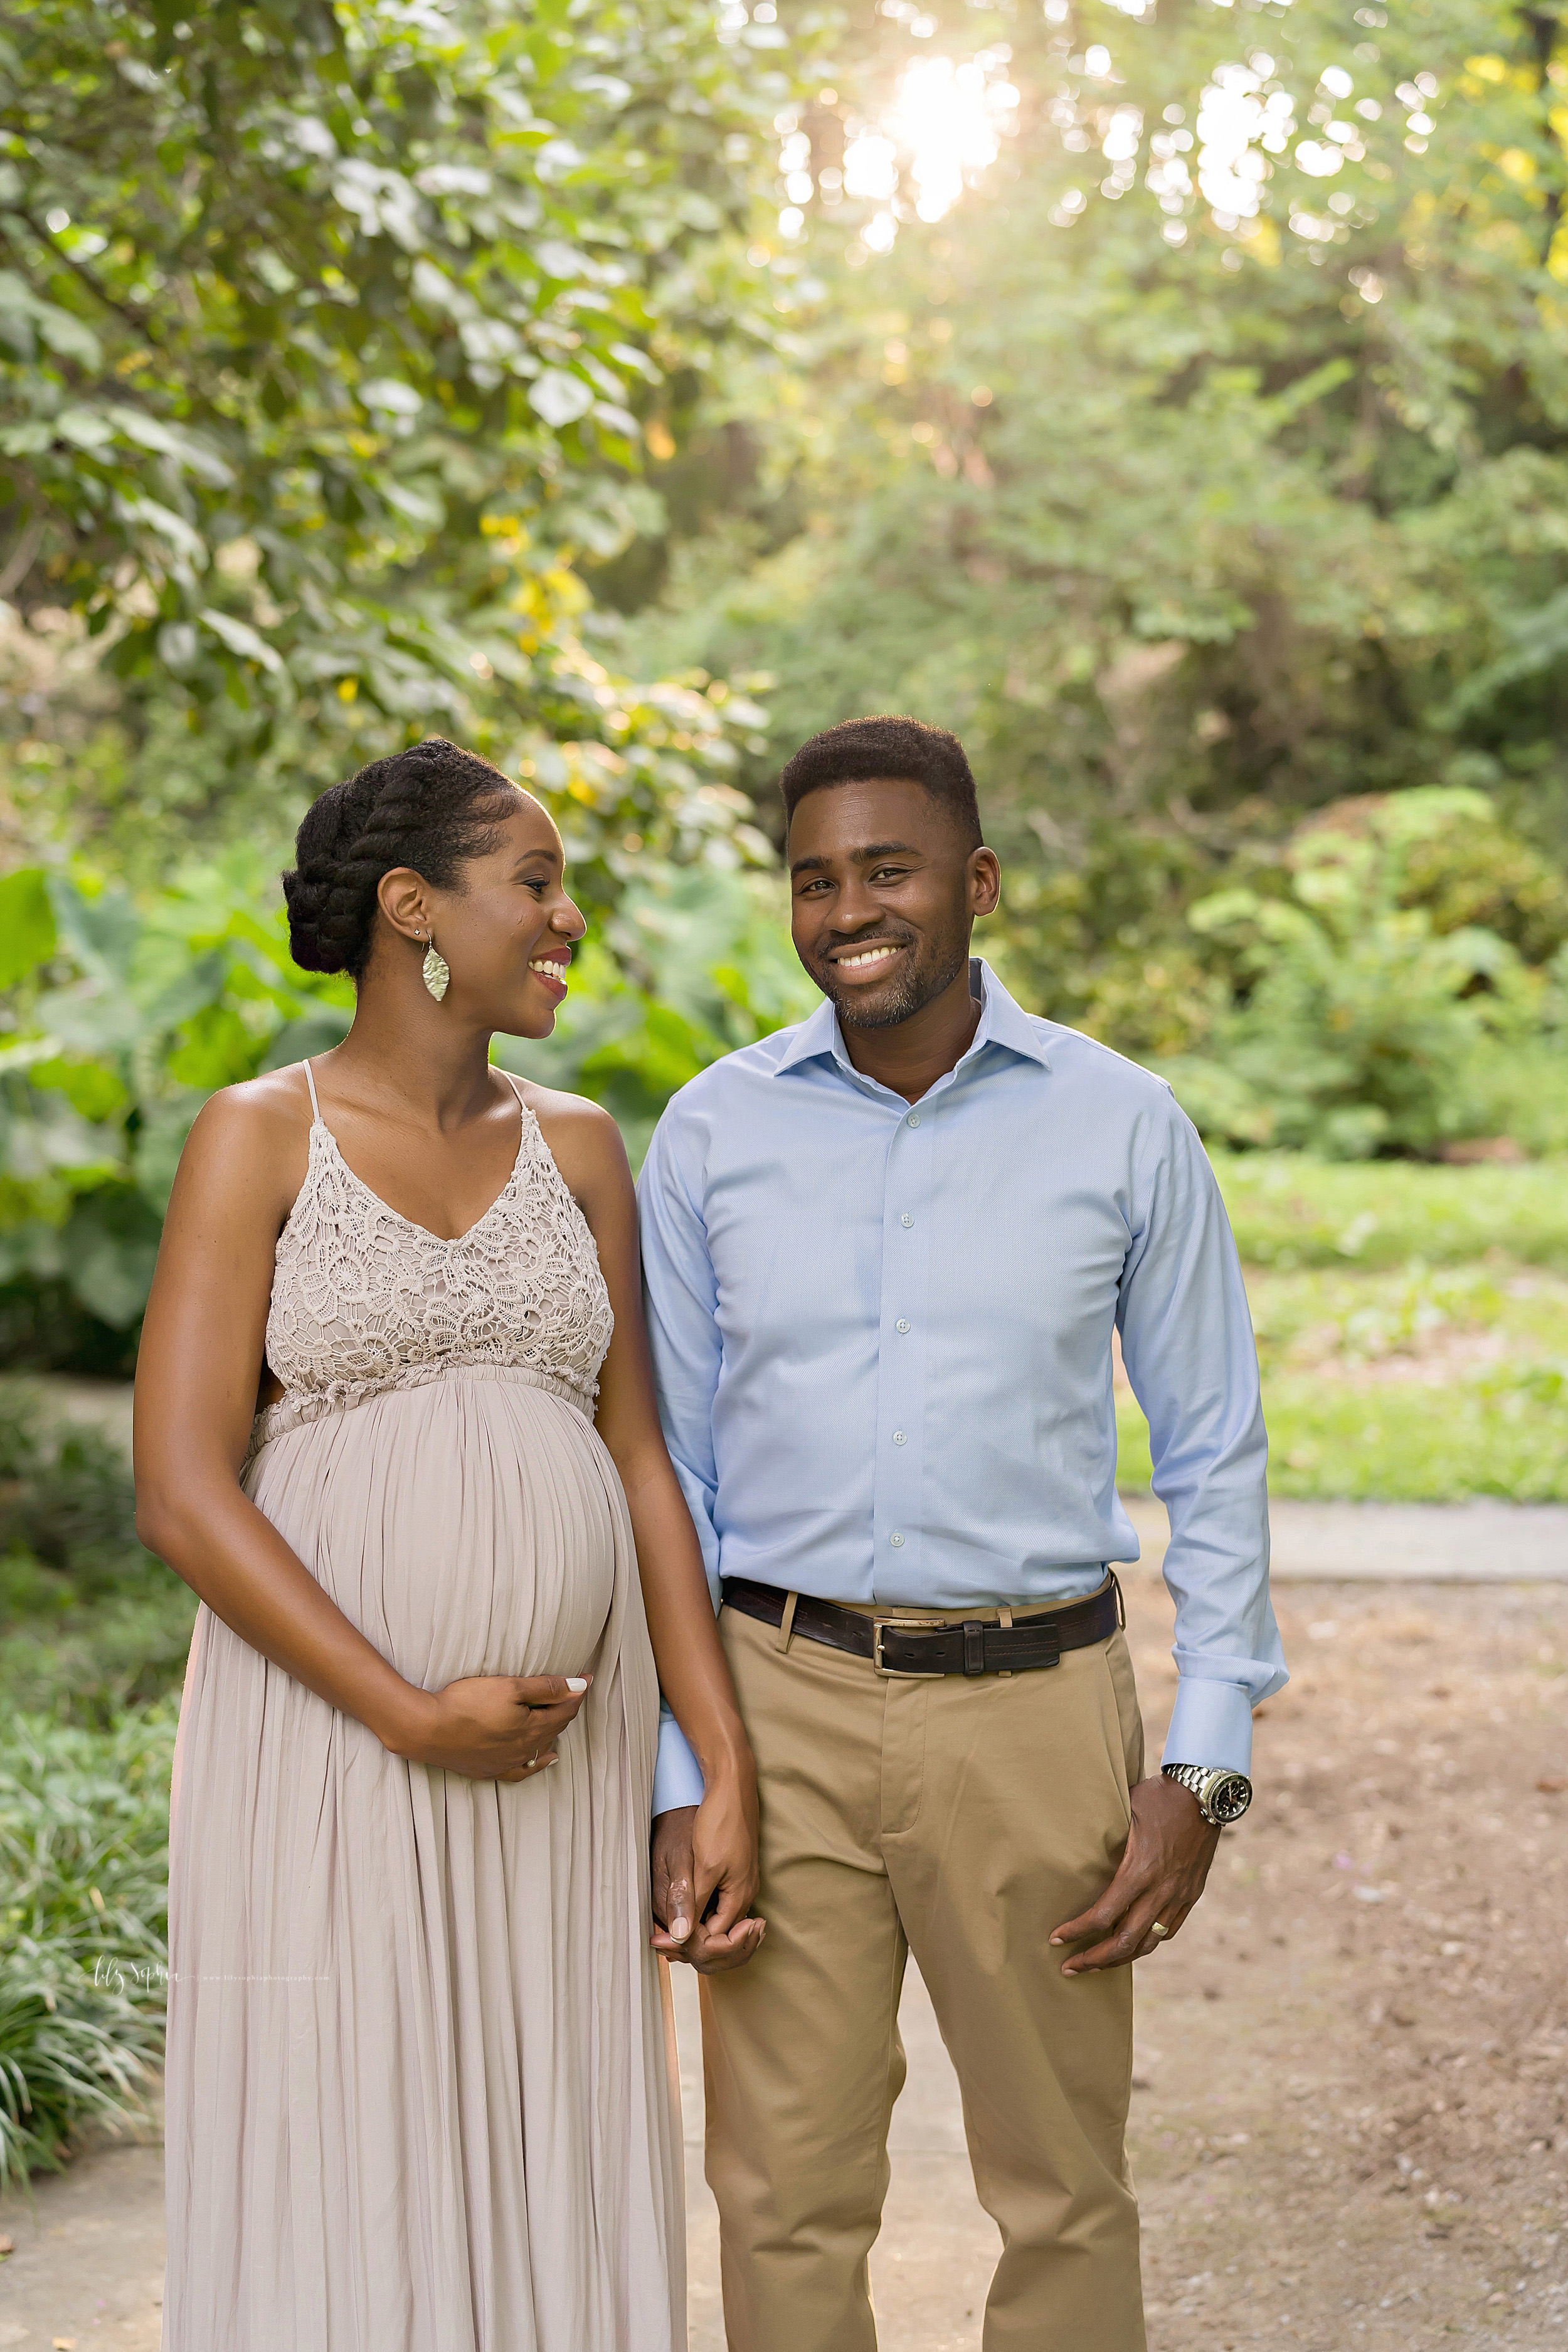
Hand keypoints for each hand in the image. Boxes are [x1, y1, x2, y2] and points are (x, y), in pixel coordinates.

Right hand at [393, 1673, 591, 1780]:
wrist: (429, 1730)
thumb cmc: (467, 1703)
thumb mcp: (509, 1686)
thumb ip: (545, 1688)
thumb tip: (578, 1688)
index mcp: (531, 1728)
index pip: (564, 1709)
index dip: (577, 1692)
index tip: (587, 1677)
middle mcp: (524, 1749)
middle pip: (555, 1727)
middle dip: (567, 1707)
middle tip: (574, 1690)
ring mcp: (507, 1763)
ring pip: (542, 1747)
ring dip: (555, 1730)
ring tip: (562, 1715)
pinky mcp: (490, 1770)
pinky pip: (523, 1771)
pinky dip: (539, 1763)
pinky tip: (547, 1758)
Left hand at [649, 1789, 765, 1974]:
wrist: (732, 1787)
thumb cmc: (720, 1822)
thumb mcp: (703, 1866)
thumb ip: (693, 1903)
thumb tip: (681, 1937)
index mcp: (739, 1898)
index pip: (716, 1943)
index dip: (687, 1946)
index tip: (659, 1942)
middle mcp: (744, 1896)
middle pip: (721, 1940)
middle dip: (692, 1946)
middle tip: (659, 1941)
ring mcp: (740, 1885)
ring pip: (719, 1926)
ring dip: (694, 1933)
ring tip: (664, 1932)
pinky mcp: (733, 1874)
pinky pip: (718, 1908)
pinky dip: (699, 1916)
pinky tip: (680, 1912)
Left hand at [1049, 1773, 1220, 1975]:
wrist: (1206, 1795)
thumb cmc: (1160, 1797)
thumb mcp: (1124, 1808)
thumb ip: (1103, 1830)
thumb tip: (1070, 1835)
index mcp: (1139, 1871)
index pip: (1103, 1916)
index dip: (1076, 1932)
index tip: (1055, 1938)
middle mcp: (1160, 1891)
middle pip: (1124, 1942)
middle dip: (1094, 1960)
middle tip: (1069, 1968)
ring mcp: (1179, 1896)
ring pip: (1149, 1943)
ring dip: (1120, 1959)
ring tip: (1096, 1965)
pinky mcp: (1191, 1896)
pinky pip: (1168, 1931)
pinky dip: (1147, 1943)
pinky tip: (1132, 1945)